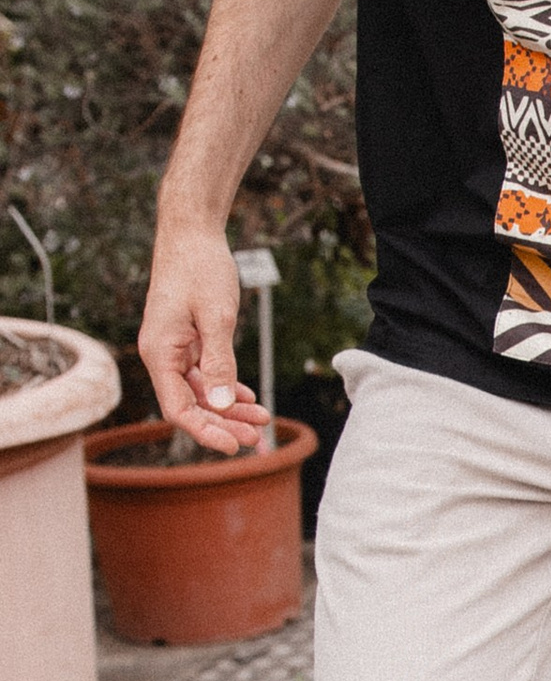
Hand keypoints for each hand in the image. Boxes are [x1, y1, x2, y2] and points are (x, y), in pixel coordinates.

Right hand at [138, 218, 265, 454]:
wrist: (191, 233)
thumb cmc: (200, 268)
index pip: (178, 409)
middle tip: (257, 439)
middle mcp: (161, 355)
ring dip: (228, 408)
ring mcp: (173, 348)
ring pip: (201, 391)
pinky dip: (225, 387)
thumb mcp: (216, 317)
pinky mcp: (186, 340)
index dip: (205, 431)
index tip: (234, 446)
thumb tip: (223, 405)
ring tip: (261, 420)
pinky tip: (247, 398)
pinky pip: (204, 374)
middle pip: (191, 405)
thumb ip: (220, 361)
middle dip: (223, 424)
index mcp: (159, 353)